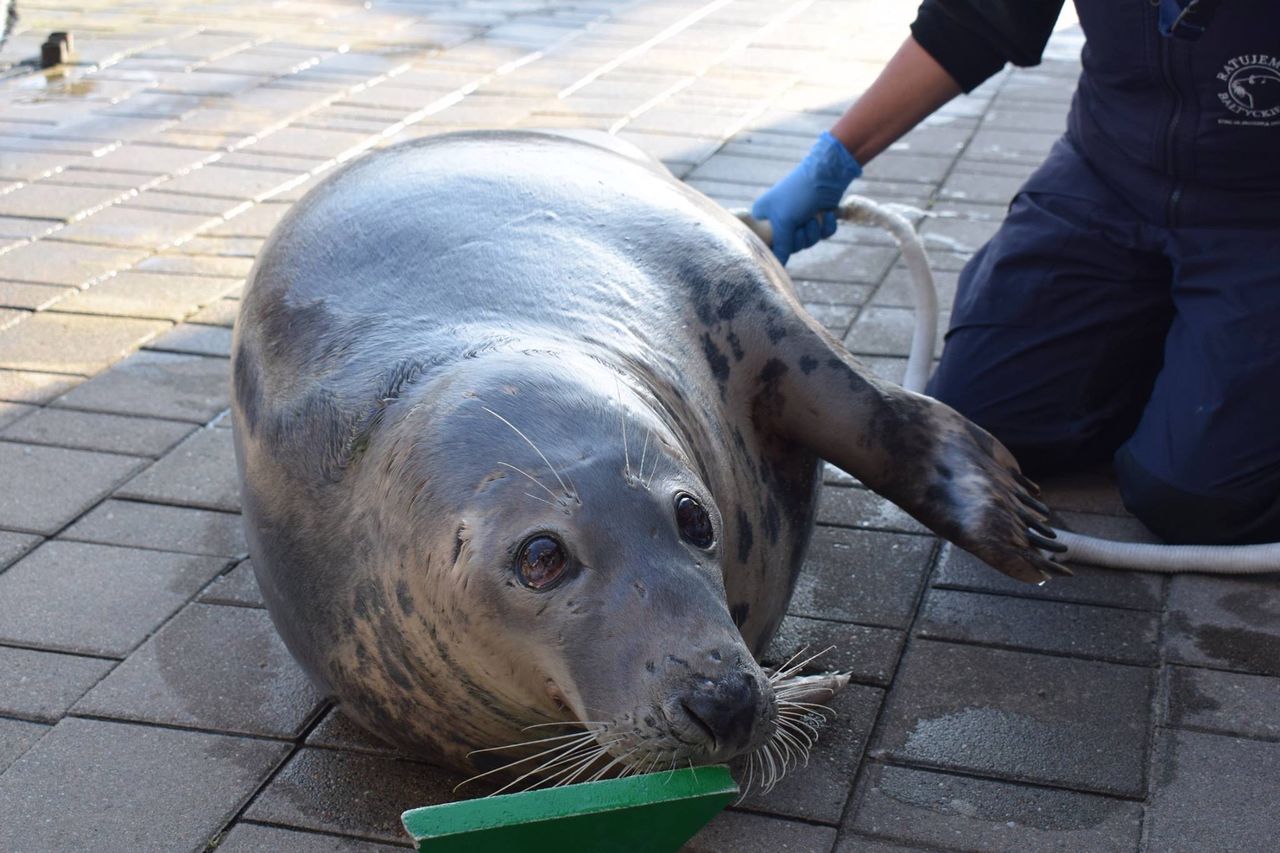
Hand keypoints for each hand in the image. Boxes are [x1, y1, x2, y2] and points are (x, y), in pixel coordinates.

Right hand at [751, 131, 861, 264]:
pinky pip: (822, 235)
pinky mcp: (817, 218)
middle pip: (790, 246)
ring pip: (807, 242)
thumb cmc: (798, 193)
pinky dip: (826, 226)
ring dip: (814, 231)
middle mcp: (780, 219)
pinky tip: (826, 213)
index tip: (784, 240)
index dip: (777, 246)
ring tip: (815, 216)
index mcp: (764, 216)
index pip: (765, 243)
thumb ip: (780, 246)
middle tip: (802, 224)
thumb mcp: (784, 221)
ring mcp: (800, 219)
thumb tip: (778, 264)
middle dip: (800, 237)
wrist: (827, 173)